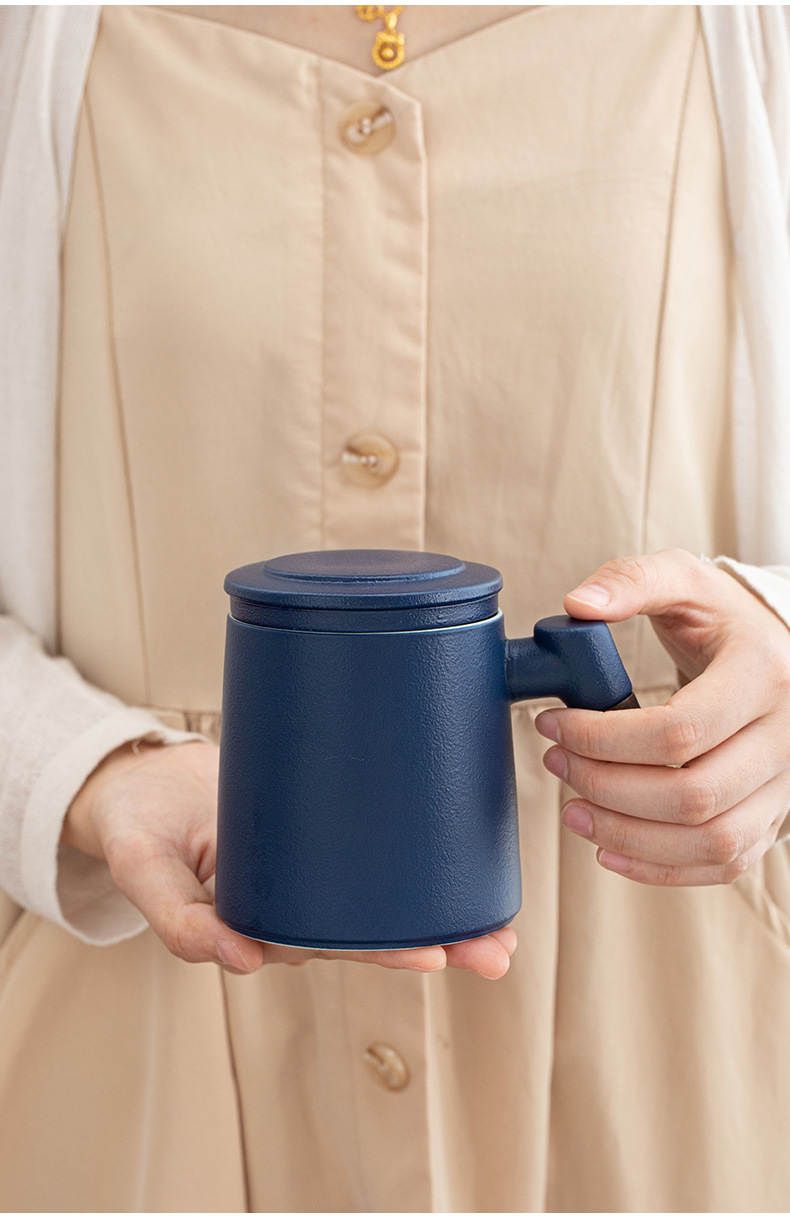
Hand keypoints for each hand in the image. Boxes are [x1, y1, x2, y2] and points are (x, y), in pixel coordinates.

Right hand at [62, 741, 515, 976]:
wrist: (140, 780)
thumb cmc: (140, 828)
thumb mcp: (145, 871)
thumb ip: (178, 919)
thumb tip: (239, 960)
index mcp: (262, 922)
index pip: (335, 946)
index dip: (387, 953)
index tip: (437, 954)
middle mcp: (296, 900)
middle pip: (373, 928)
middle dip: (437, 939)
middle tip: (495, 947)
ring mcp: (311, 864)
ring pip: (382, 894)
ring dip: (441, 908)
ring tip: (499, 922)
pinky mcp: (320, 819)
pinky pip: (370, 845)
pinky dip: (415, 852)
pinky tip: (458, 849)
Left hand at [535, 548, 789, 885]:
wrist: (778, 651)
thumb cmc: (725, 619)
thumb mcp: (685, 581)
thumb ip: (631, 581)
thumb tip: (579, 606)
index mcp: (763, 673)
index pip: (679, 731)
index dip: (603, 738)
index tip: (555, 725)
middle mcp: (786, 736)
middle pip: (692, 795)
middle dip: (607, 787)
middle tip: (556, 763)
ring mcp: (785, 783)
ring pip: (711, 840)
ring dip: (629, 837)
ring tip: (574, 811)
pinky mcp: (773, 815)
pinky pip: (725, 862)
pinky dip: (663, 869)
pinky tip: (611, 850)